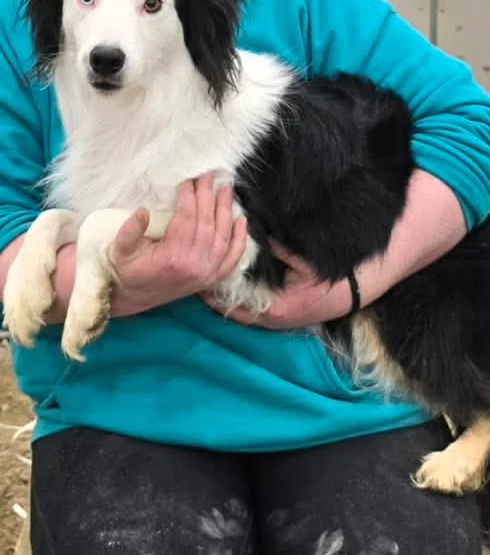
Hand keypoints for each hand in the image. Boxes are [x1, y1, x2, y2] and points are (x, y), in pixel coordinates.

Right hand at [109, 173, 248, 317]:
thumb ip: (129, 231)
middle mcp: (194, 266)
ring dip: (226, 210)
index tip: (187, 180)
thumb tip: (142, 211)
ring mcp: (206, 274)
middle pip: (207, 223)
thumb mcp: (120, 250)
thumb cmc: (127, 270)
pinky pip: (232, 258)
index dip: (188, 196)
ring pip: (223, 236)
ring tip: (226, 189)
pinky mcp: (211, 278)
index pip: (187, 218)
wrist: (134, 298)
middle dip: (208, 196)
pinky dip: (240, 239)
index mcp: (172, 257)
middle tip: (208, 176)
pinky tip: (241, 220)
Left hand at [208, 244, 353, 328]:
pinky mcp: (283, 316)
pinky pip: (255, 310)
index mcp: (275, 309)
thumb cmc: (331, 279)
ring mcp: (278, 321)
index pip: (235, 307)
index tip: (201, 281)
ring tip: (211, 283)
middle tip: (199, 282)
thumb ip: (277, 249)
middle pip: (236, 313)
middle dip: (218, 299)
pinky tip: (234, 286)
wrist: (355, 292)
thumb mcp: (304, 262)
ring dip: (229, 301)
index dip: (215, 296)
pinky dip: (243, 300)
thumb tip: (252, 233)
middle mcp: (273, 320)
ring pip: (245, 313)